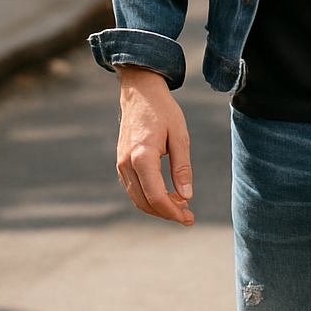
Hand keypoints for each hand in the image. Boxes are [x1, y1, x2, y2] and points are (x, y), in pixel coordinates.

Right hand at [116, 66, 194, 224]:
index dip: (173, 212)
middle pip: (144, 202)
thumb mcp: (180, 136)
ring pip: (137, 198)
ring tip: (181, 206)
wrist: (140, 92)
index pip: (156, 196)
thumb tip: (186, 196)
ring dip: (158, 207)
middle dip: (166, 213)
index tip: (189, 218)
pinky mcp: (121, 161)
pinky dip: (149, 197)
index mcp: (142, 157)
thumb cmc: (163, 111)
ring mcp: (121, 163)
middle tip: (188, 216)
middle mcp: (127, 163)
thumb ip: (182, 167)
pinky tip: (167, 194)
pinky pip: (133, 188)